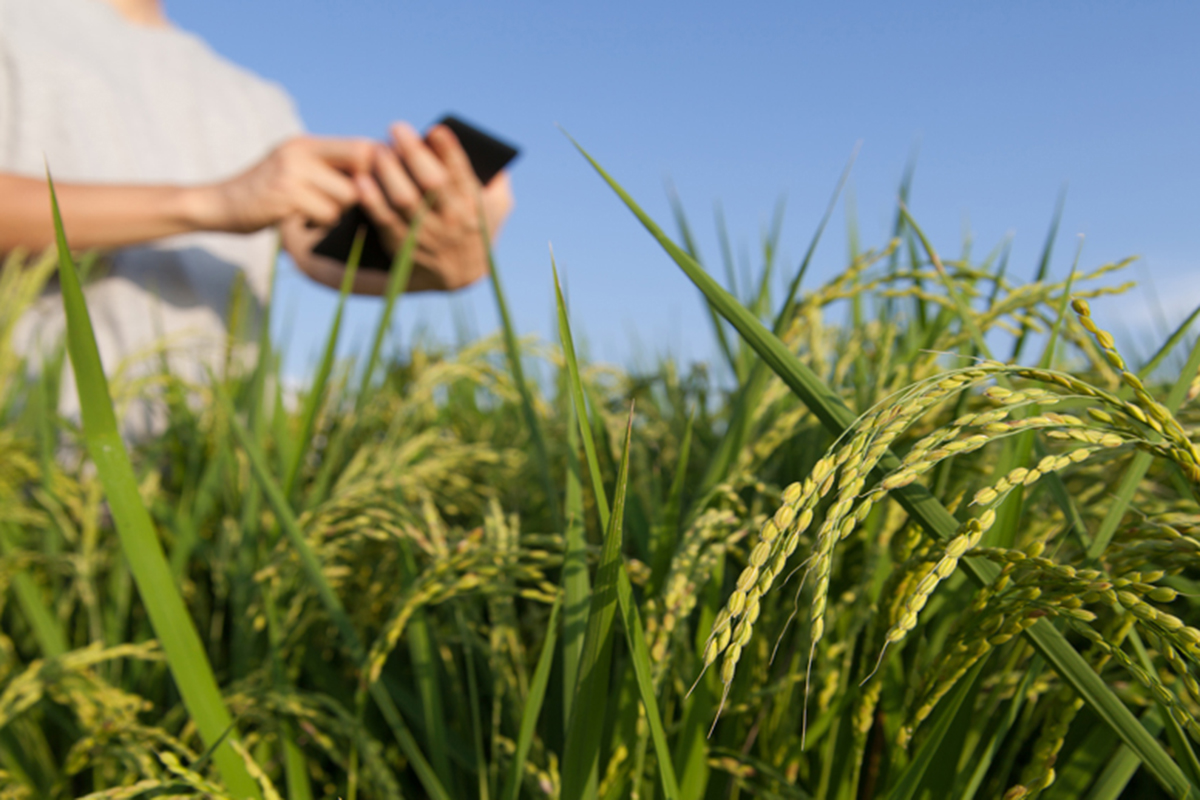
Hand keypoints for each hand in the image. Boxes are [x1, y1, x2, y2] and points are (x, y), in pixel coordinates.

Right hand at [198, 136, 375, 232]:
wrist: (218, 205)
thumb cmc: (264, 194)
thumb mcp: (294, 169)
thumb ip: (327, 168)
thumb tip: (377, 173)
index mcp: (307, 143)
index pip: (361, 146)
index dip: (378, 168)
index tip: (376, 187)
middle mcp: (301, 151)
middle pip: (362, 171)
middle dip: (361, 192)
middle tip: (343, 204)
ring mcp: (293, 171)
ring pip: (347, 197)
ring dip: (338, 211)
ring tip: (313, 211)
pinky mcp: (286, 195)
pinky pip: (328, 214)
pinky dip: (320, 223)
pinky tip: (301, 220)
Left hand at [355, 122, 513, 291]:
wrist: (461, 276)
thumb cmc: (477, 228)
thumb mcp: (498, 206)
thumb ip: (497, 178)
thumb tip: (485, 146)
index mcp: (474, 205)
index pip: (462, 173)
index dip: (448, 149)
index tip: (435, 129)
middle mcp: (452, 220)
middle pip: (431, 182)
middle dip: (412, 152)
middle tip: (396, 128)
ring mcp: (427, 235)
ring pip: (404, 199)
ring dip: (388, 171)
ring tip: (378, 150)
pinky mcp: (404, 247)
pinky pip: (384, 220)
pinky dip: (371, 199)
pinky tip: (361, 179)